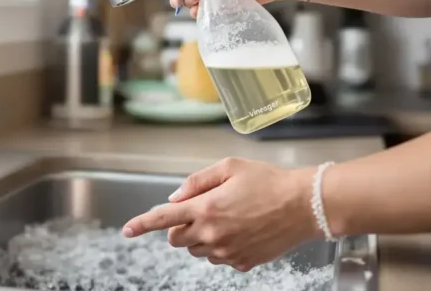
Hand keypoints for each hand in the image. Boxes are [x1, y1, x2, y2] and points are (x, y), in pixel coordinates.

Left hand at [122, 158, 319, 270]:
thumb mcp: (229, 168)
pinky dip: (222, 247)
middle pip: (177, 240)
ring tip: (226, 219)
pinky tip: (241, 231)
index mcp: (205, 208)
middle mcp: (212, 234)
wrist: (303, 205)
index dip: (141, 224)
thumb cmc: (267, 181)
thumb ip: (197, 181)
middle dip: (180, 227)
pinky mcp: (242, 263)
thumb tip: (175, 196)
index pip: (162, 219)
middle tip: (199, 212)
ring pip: (197, 251)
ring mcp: (227, 251)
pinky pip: (220, 259)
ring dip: (200, 238)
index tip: (127, 230)